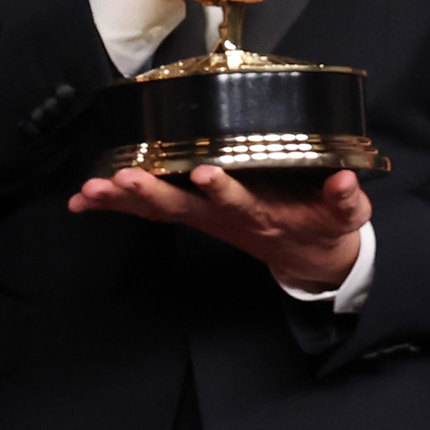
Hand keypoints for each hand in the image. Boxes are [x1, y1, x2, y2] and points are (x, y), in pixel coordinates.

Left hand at [71, 161, 374, 292]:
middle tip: (124, 180)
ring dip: (122, 201)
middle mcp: (223, 216)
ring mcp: (203, 217)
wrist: (307, 256)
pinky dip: (113, 208)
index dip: (222, 189)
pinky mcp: (191, 213)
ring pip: (157, 209)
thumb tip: (347, 180)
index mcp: (260, 212)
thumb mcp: (344, 216)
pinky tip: (82, 201)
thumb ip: (346, 199)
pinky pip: (146, 213)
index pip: (238, 200)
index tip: (205, 173)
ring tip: (90, 191)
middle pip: (182, 207)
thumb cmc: (321, 225)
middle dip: (150, 193)